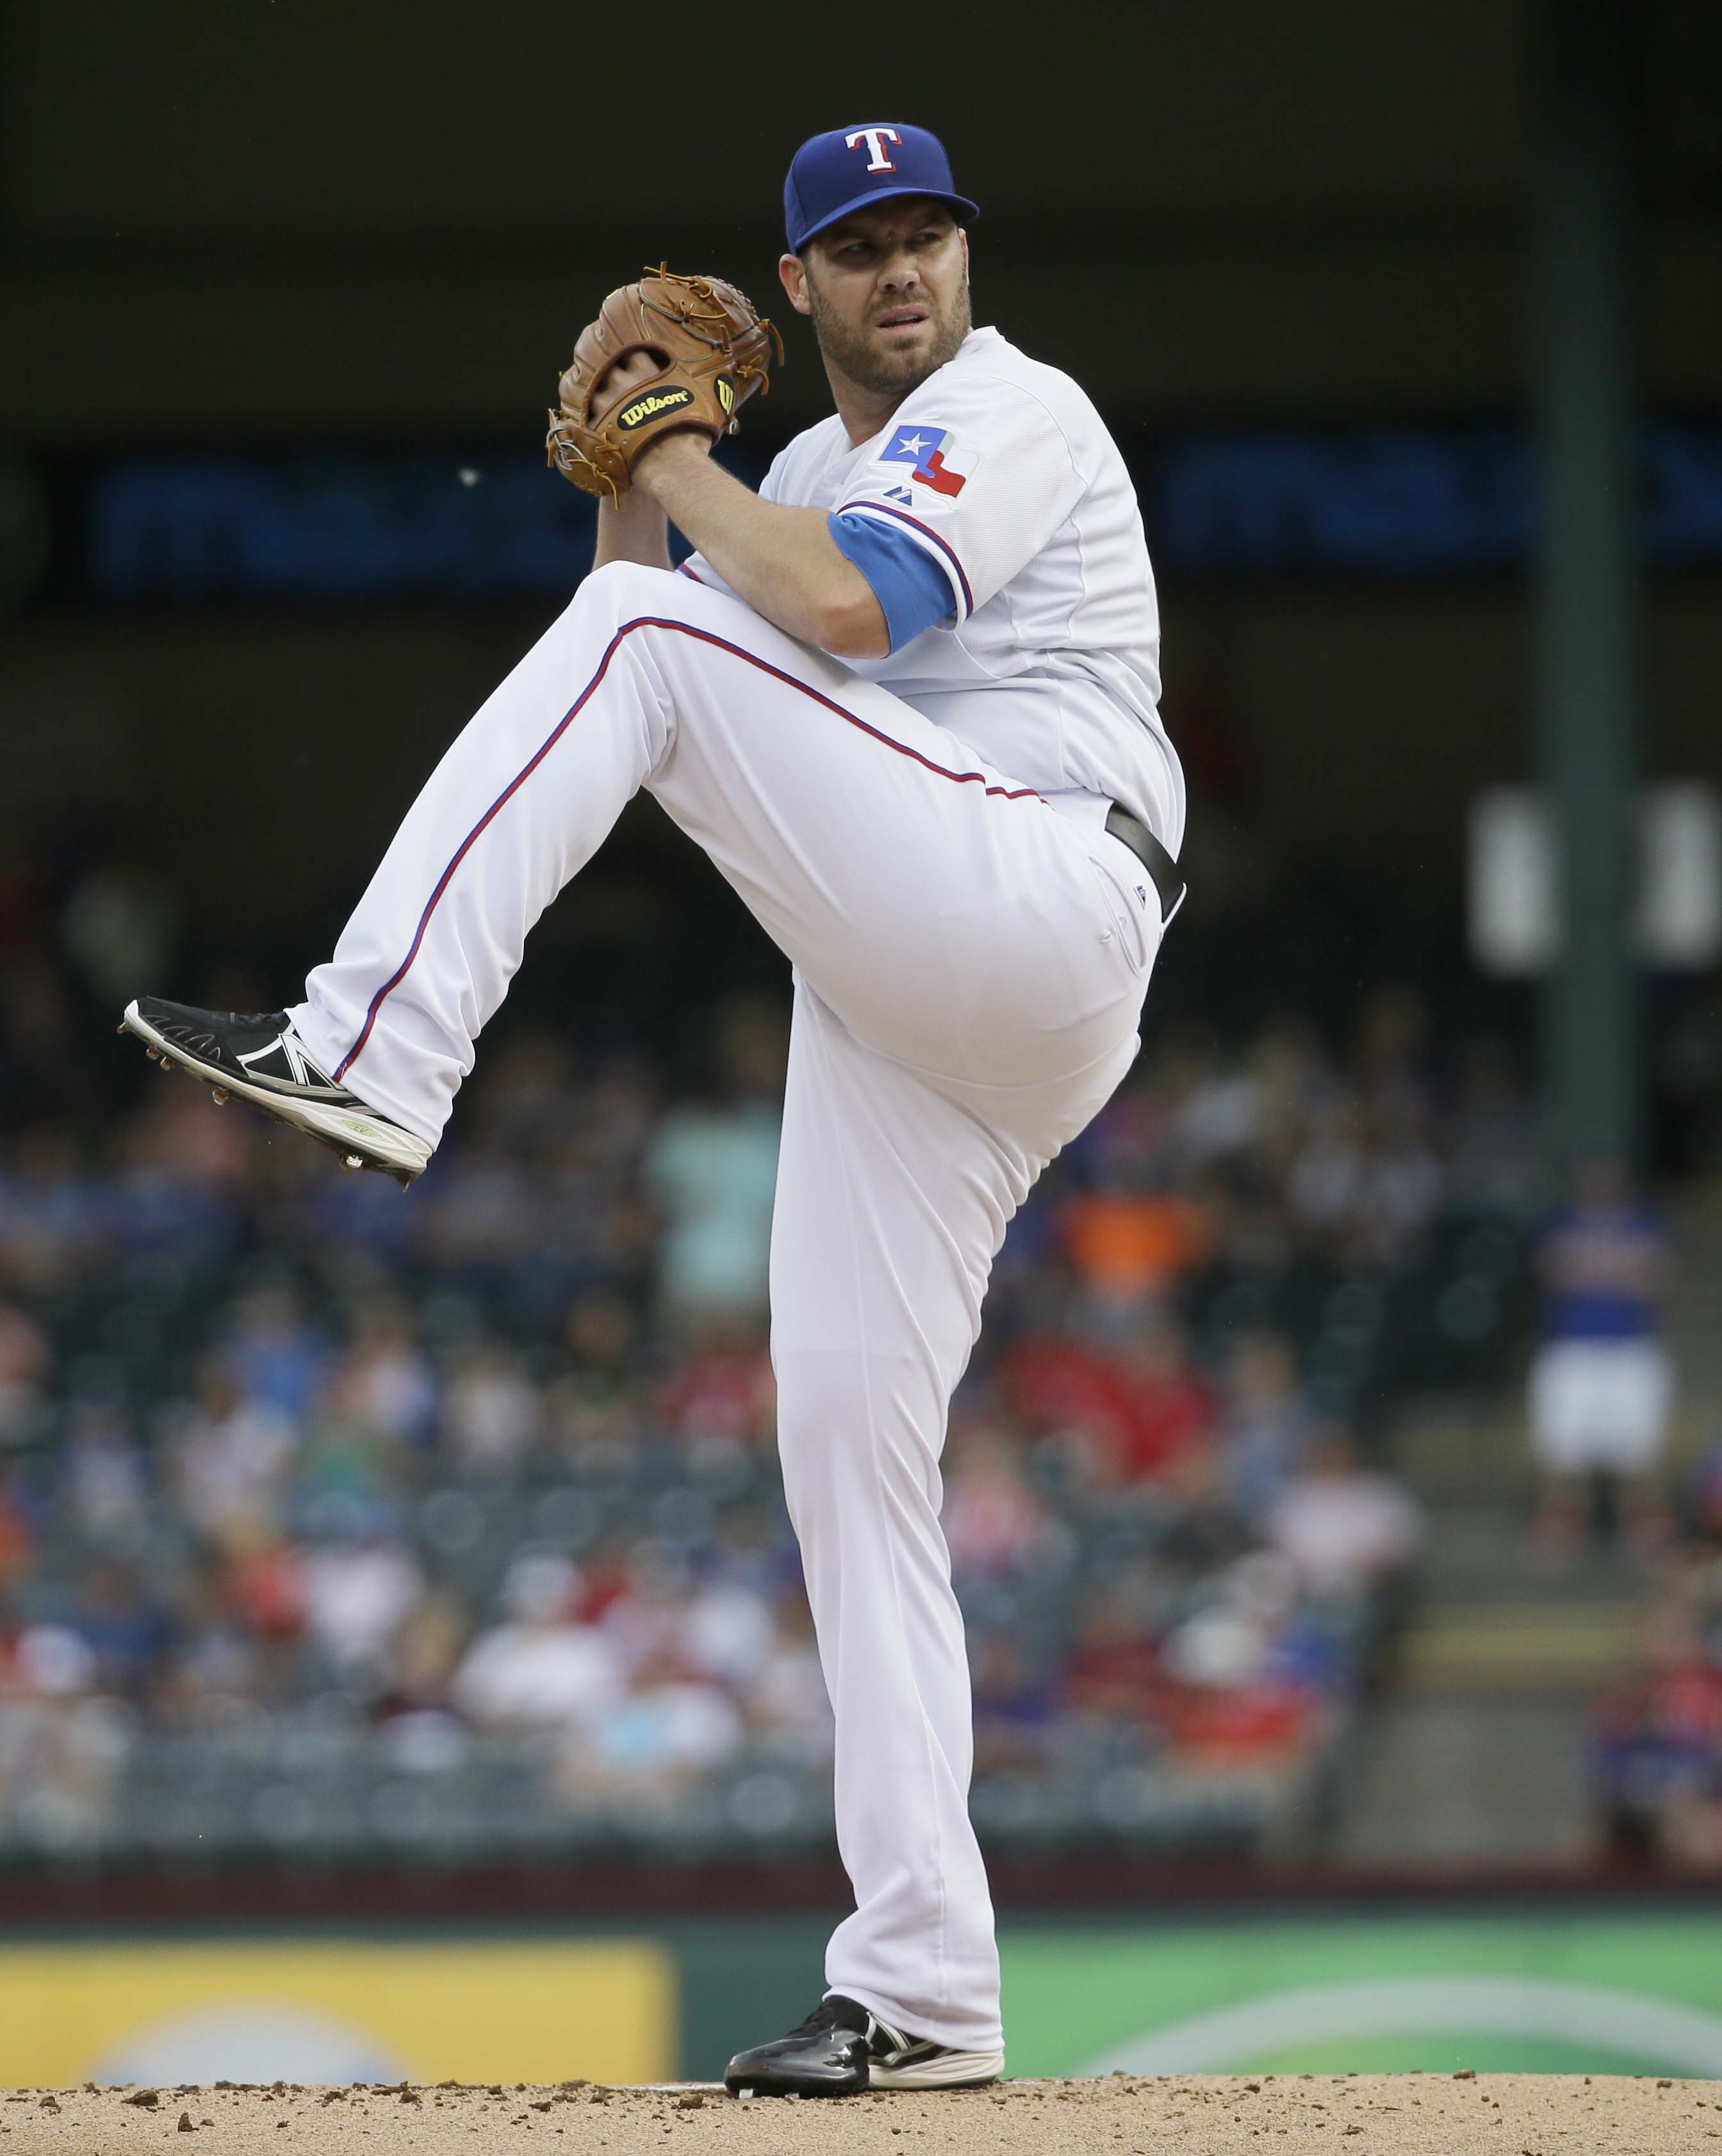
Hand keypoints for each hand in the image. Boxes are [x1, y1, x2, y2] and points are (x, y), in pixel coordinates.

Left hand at [589, 349, 715, 500]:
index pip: (633, 355)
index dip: (635, 366)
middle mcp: (623, 382)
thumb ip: (698, 396)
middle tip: (621, 394)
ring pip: (594, 394)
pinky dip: (593, 425)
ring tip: (607, 414)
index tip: (638, 375)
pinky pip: (586, 421)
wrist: (672, 466)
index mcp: (647, 372)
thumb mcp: (703, 409)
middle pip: (610, 371)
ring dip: (601, 403)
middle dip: (615, 382)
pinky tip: (599, 433)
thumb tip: (720, 391)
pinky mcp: (596, 428)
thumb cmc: (691, 439)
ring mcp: (606, 403)